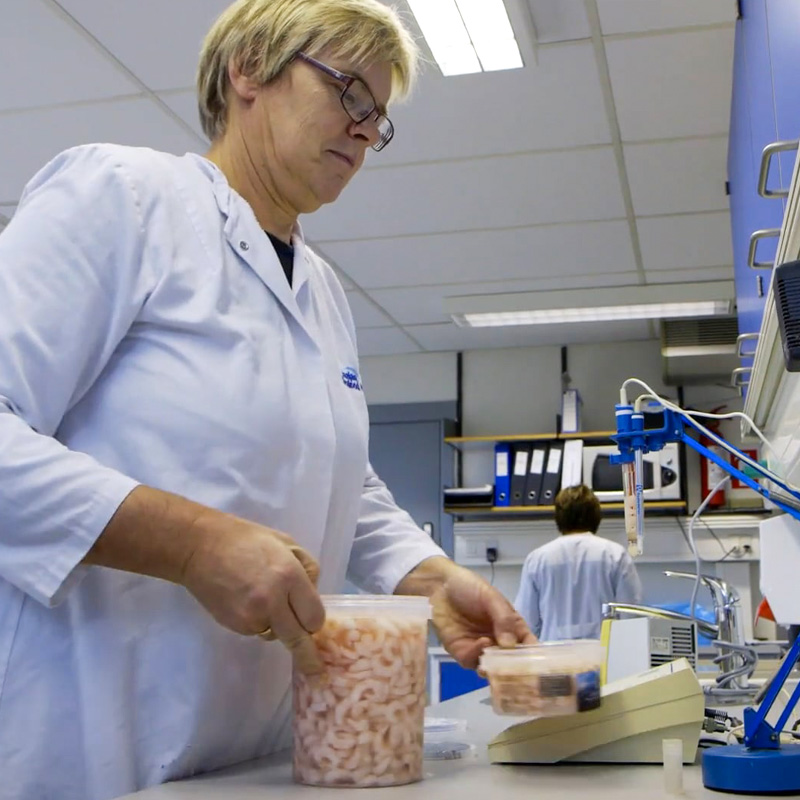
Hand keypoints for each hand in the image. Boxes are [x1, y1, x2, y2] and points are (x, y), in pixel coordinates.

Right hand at [182, 513, 324, 673]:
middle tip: (316, 671)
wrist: (200, 548)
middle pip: (298, 640)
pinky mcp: (235, 625)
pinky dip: (259, 621)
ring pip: (276, 635)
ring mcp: (251, 617)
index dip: (316, 621)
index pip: (315, 616)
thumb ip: (306, 569)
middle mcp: (272, 602)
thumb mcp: (286, 543)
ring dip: (278, 626)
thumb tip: (313, 594)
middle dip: (308, 655)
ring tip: (263, 598)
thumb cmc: (246, 539)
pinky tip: (248, 600)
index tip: (315, 623)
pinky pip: (257, 630)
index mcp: (289, 576)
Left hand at [396, 557, 535, 668]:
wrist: (439, 586)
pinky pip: (472, 662)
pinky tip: (481, 643)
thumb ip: (504, 619)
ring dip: (495, 669)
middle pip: (511, 663)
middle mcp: (498, 642)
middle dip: (514, 671)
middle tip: (517, 675)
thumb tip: (510, 646)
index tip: (539, 669)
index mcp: (511, 628)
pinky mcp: (462, 653)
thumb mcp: (491, 597)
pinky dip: (478, 655)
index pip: (527, 646)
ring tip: (497, 663)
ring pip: (492, 669)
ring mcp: (480, 649)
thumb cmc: (469, 587)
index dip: (534, 658)